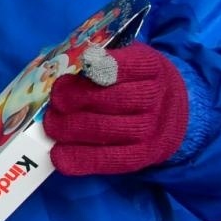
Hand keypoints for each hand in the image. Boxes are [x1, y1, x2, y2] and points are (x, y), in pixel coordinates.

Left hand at [44, 43, 188, 175]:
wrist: (168, 109)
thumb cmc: (132, 80)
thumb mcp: (123, 59)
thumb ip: (98, 61)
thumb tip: (61, 71)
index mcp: (151, 68)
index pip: (133, 65)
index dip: (108, 66)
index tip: (85, 62)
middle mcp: (157, 98)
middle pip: (118, 99)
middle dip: (80, 99)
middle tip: (55, 101)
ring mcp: (153, 129)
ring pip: (113, 130)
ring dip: (75, 129)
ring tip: (52, 125)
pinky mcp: (144, 155)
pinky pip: (114, 160)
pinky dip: (83, 159)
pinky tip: (59, 156)